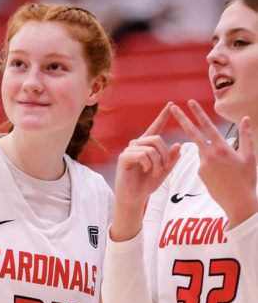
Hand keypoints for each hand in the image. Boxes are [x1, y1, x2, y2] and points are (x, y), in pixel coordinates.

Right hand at [111, 102, 180, 240]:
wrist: (134, 198)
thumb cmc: (147, 184)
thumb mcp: (164, 171)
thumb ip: (172, 159)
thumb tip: (178, 144)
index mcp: (147, 146)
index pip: (156, 127)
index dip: (163, 116)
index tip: (171, 104)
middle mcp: (137, 145)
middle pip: (157, 139)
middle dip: (165, 154)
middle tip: (164, 168)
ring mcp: (129, 150)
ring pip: (151, 147)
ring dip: (158, 162)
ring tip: (155, 172)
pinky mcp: (124, 157)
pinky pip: (142, 154)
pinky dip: (149, 164)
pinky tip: (146, 171)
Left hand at [171, 100, 257, 227]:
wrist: (238, 202)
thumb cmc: (247, 179)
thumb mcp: (250, 156)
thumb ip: (246, 136)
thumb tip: (244, 119)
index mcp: (222, 148)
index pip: (207, 126)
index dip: (198, 113)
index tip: (189, 102)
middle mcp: (210, 155)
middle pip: (192, 133)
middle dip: (182, 119)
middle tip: (172, 108)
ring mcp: (203, 165)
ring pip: (203, 151)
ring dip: (211, 151)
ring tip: (226, 168)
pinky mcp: (200, 174)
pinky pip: (204, 164)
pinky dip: (211, 164)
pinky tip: (222, 176)